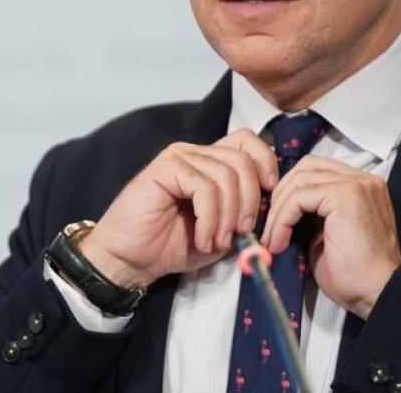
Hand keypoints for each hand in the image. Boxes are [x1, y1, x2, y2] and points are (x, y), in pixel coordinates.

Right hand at [77, 130, 277, 289]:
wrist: (130, 259)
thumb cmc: (172, 245)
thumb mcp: (221, 230)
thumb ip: (243, 213)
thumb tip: (270, 207)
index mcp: (209, 162)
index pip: (247, 142)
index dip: (266, 162)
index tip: (270, 194)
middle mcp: (194, 153)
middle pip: (242, 160)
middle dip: (249, 201)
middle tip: (241, 233)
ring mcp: (178, 158)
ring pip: (225, 175)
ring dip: (228, 216)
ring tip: (217, 242)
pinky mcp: (164, 169)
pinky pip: (203, 187)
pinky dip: (210, 218)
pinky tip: (203, 238)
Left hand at [261, 155, 400, 318]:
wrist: (378, 293)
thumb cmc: (355, 274)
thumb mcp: (326, 234)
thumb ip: (310, 213)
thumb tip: (279, 207)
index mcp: (360, 187)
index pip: (315, 170)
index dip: (290, 190)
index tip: (275, 216)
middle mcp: (362, 180)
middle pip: (305, 168)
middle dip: (281, 195)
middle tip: (270, 226)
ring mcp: (356, 185)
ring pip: (299, 182)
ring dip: (278, 212)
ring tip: (273, 239)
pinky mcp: (345, 196)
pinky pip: (298, 198)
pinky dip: (282, 220)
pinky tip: (279, 241)